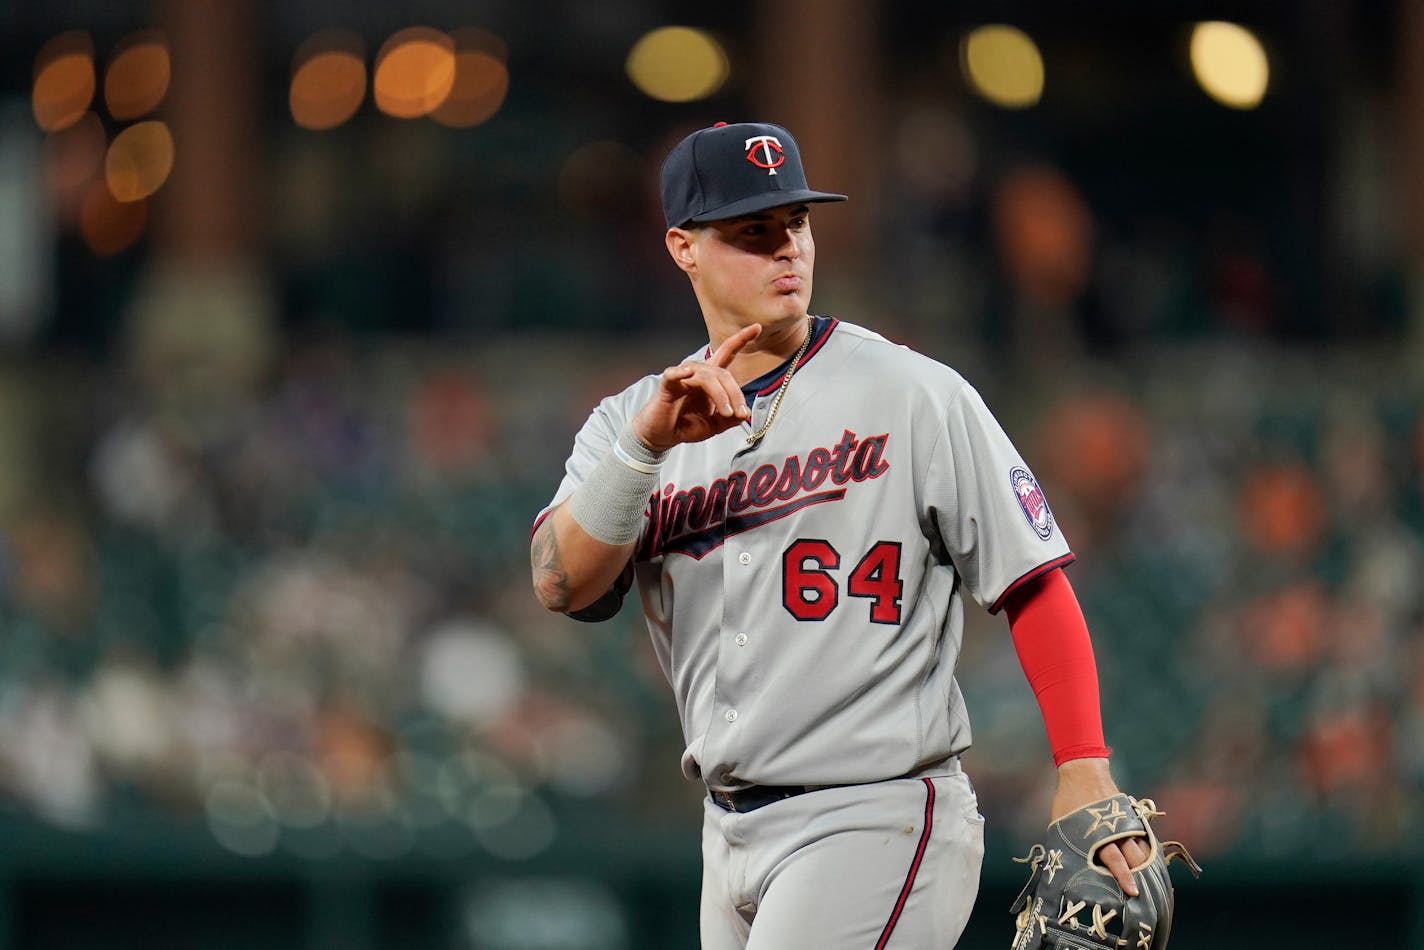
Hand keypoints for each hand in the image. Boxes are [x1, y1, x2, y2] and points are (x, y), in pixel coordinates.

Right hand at [631, 324, 761, 449]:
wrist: (662, 436)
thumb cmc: (686, 424)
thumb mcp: (715, 425)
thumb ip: (730, 419)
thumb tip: (745, 412)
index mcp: (711, 378)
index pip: (727, 353)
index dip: (741, 339)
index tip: (757, 327)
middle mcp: (698, 372)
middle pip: (722, 373)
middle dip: (735, 393)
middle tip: (740, 413)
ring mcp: (682, 376)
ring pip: (707, 377)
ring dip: (721, 395)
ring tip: (726, 413)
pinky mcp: (667, 385)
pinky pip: (675, 375)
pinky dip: (681, 372)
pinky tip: (688, 373)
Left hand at [1050, 758, 1149, 896]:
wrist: (1083, 772)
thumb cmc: (1068, 803)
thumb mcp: (1062, 827)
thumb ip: (1071, 849)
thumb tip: (1070, 874)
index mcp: (1096, 834)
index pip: (1114, 861)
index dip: (1124, 878)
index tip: (1133, 892)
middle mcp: (1115, 830)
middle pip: (1135, 858)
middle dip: (1142, 876)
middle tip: (1146, 893)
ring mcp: (1126, 822)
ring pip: (1144, 848)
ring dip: (1148, 865)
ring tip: (1152, 882)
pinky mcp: (1132, 816)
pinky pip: (1144, 837)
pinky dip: (1149, 851)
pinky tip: (1150, 863)